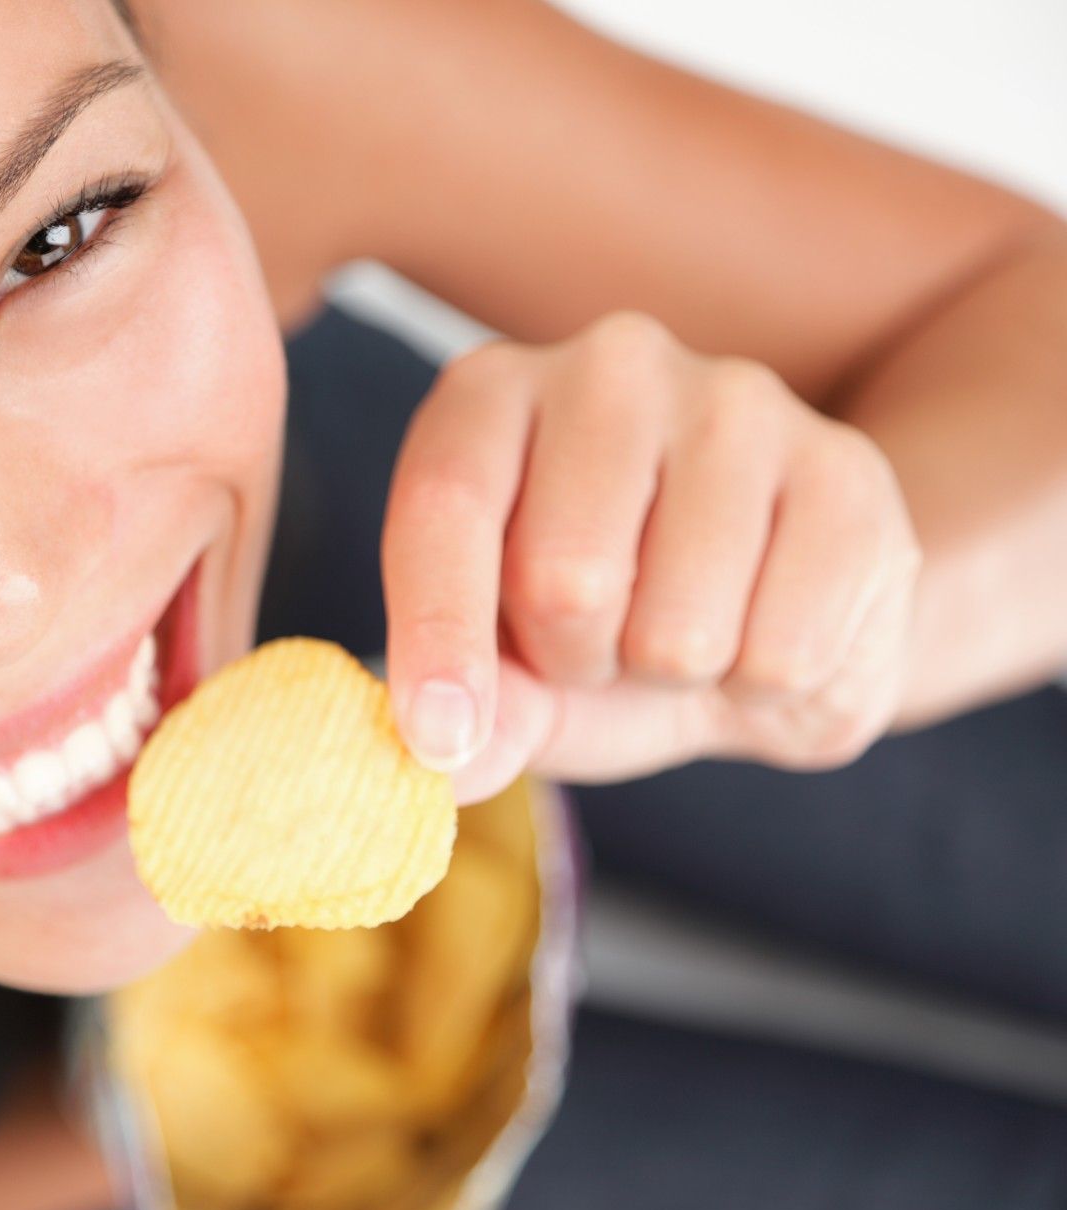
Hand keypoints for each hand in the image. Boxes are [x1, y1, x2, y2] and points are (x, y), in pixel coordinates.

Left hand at [381, 310, 921, 804]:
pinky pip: (785, 654)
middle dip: (576, 661)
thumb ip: (482, 711)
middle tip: (599, 642)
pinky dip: (764, 688)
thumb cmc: (602, 626)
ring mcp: (739, 403)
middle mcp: (611, 366)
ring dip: (671, 678)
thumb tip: (444, 767)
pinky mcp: (848, 471)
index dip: (438, 634)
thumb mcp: (516, 673)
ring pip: (678, 630)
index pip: (446, 506)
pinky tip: (762, 628)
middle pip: (564, 581)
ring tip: (678, 630)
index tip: (439, 738)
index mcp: (490, 395)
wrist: (770, 608)